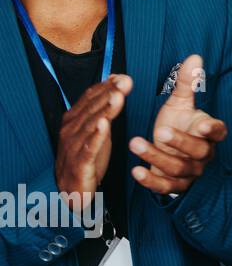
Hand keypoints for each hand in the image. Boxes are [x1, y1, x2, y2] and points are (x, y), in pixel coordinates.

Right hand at [55, 75, 132, 213]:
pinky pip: (89, 148)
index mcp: (74, 120)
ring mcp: (74, 146)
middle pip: (92, 108)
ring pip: (91, 125)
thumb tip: (116, 82)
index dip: (107, 86)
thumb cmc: (86, 156)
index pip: (90, 98)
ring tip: (117, 97)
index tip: (124, 77)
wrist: (71, 188)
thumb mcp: (97, 129)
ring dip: (105, 110)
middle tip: (125, 81)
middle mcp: (71, 130)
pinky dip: (96, 136)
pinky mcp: (80, 163)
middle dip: (109, 93)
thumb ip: (104, 107)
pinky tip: (104, 125)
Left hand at [130, 54, 226, 193]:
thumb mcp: (181, 104)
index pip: (218, 131)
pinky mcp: (175, 184)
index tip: (203, 124)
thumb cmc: (178, 124)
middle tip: (162, 131)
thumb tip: (194, 56)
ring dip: (157, 157)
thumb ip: (187, 82)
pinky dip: (151, 181)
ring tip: (135, 143)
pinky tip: (136, 171)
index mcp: (208, 133)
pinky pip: (166, 186)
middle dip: (180, 142)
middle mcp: (203, 154)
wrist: (171, 153)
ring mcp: (190, 171)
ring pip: (179, 168)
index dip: (212, 129)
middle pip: (198, 151)